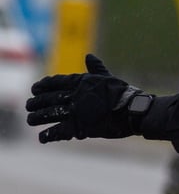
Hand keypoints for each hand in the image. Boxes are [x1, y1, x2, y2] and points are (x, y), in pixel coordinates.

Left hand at [25, 54, 148, 142]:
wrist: (134, 110)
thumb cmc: (124, 94)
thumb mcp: (108, 78)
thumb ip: (96, 68)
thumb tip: (89, 56)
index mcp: (81, 82)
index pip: (55, 82)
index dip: (42, 85)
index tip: (35, 89)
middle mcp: (74, 96)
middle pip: (47, 99)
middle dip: (35, 103)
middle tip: (28, 105)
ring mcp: (75, 111)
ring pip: (48, 114)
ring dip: (36, 117)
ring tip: (30, 120)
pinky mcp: (79, 127)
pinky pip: (58, 131)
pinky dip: (48, 135)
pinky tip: (42, 137)